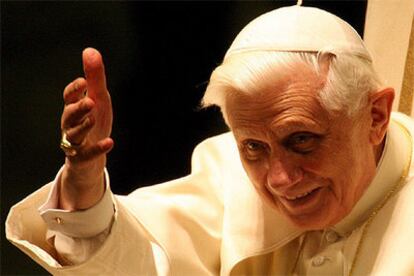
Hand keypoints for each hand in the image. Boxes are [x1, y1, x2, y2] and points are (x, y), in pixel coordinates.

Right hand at [60, 48, 113, 209]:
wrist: (91, 158)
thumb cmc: (94, 123)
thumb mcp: (98, 99)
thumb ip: (95, 77)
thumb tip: (90, 50)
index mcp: (74, 108)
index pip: (69, 97)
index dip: (74, 89)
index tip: (84, 82)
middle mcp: (70, 124)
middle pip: (69, 116)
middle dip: (77, 108)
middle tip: (89, 102)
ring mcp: (74, 143)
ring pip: (73, 135)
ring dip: (83, 127)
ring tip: (94, 119)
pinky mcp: (81, 158)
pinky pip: (87, 154)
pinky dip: (97, 148)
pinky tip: (110, 142)